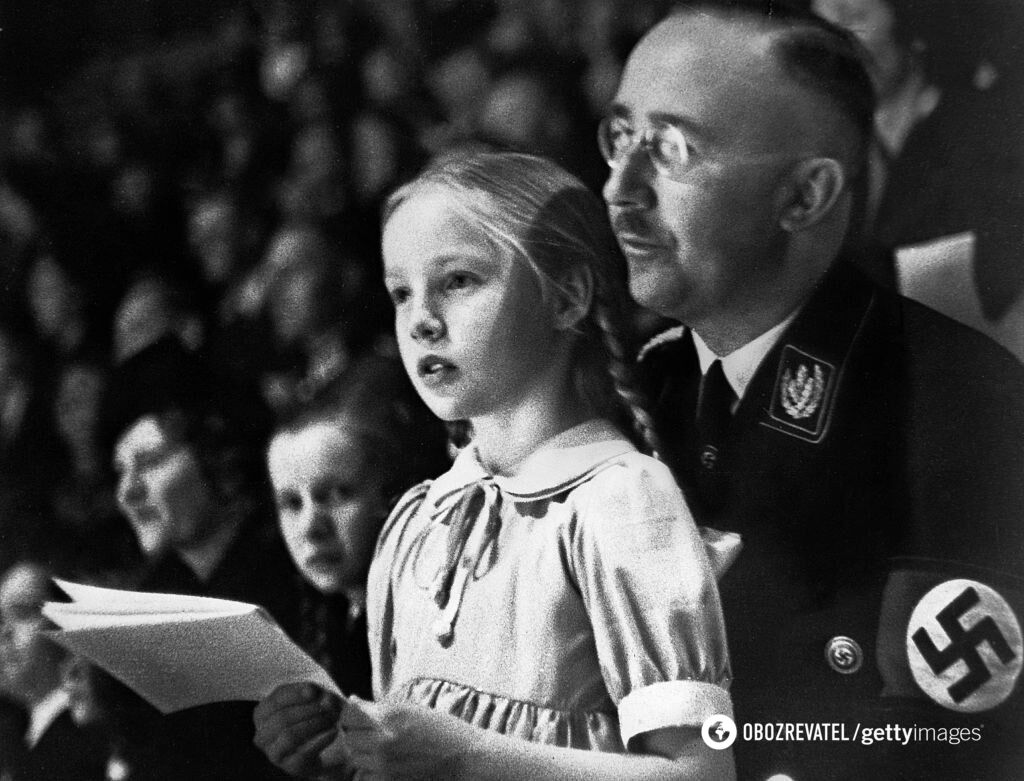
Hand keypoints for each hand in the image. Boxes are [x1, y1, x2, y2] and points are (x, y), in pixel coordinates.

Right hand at [254, 683, 344, 776]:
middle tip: (328, 707)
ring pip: (289, 736)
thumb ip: (319, 694)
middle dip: (307, 710)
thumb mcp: (316, 699)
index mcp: (263, 714)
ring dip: (314, 724)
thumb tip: (325, 699)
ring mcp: (274, 753)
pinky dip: (321, 740)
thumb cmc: (315, 716)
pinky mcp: (290, 767)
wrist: (327, 749)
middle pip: (281, 718)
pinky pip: (303, 754)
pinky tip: (333, 732)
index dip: (294, 693)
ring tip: (332, 719)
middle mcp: (263, 735)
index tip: (313, 691)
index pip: (274, 700)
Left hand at [339, 697, 477, 780]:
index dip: (349, 714)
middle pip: (348, 737)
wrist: (466, 759)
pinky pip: (364, 776)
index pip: (348, 715)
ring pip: (354, 758)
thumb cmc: (443, 730)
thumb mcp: (412, 709)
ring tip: (378, 748)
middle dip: (353, 733)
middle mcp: (383, 740)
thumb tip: (353, 701)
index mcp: (389, 715)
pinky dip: (369, 770)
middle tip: (367, 732)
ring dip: (361, 752)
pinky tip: (383, 764)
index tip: (355, 715)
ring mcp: (385, 765)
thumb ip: (379, 708)